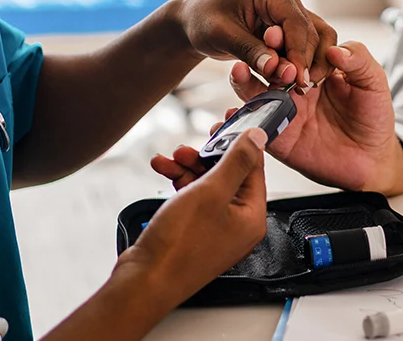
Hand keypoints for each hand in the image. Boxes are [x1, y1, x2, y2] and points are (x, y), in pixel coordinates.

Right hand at [119, 129, 267, 306]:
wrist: (145, 281)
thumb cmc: (179, 245)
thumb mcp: (211, 192)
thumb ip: (237, 161)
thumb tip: (258, 138)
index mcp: (252, 216)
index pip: (254, 168)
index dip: (239, 141)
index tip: (225, 121)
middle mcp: (238, 224)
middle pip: (228, 174)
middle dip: (205, 156)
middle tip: (189, 146)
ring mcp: (216, 229)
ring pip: (207, 185)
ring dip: (188, 167)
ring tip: (170, 159)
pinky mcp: (195, 232)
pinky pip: (193, 198)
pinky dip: (179, 183)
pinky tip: (162, 171)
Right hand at [153, 41, 402, 195]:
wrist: (372, 159)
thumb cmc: (374, 116)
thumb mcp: (374, 82)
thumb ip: (359, 61)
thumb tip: (336, 50)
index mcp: (314, 66)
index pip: (295, 47)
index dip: (287, 38)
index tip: (278, 30)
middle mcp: (294, 85)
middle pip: (271, 65)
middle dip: (264, 56)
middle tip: (260, 50)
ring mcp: (284, 110)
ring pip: (256, 92)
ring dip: (245, 81)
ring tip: (238, 70)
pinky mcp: (278, 138)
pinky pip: (255, 128)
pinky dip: (239, 121)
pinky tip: (230, 114)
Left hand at [174, 0, 337, 85]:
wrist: (196, 20)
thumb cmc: (204, 21)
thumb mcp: (222, 36)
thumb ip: (251, 52)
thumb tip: (281, 71)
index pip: (295, 21)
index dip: (298, 53)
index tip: (297, 79)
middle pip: (308, 31)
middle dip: (301, 62)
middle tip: (292, 89)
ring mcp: (290, 4)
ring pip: (313, 38)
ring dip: (305, 64)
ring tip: (292, 87)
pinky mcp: (290, 20)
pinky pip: (306, 42)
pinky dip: (300, 62)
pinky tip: (289, 79)